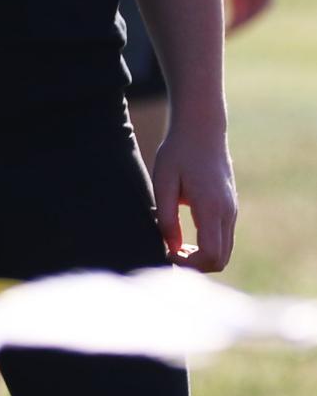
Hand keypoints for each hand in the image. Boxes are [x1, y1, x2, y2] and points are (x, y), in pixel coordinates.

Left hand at [152, 126, 236, 272]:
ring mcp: (232, 211)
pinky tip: (183, 237)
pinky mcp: (229, 209)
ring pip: (224, 252)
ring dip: (201, 257)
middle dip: (195, 265)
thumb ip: (166, 216)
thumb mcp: (163, 182)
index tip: (165, 252)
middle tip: (168, 252)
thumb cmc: (178, 152)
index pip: (211, 255)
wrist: (202, 130)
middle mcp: (227, 213)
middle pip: (221, 259)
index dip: (188, 263)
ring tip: (173, 245)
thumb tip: (170, 247)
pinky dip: (206, 247)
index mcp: (211, 207)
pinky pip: (223, 239)